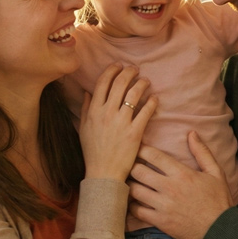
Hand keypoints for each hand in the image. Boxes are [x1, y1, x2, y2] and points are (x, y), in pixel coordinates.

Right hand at [79, 64, 156, 181]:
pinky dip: (151, 102)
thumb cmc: (93, 151)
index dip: (112, 70)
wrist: (103, 173)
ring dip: (142, 83)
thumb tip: (87, 91)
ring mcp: (121, 122)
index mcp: (94, 111)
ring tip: (146, 81)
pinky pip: (145, 111)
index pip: (103, 82)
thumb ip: (86, 108)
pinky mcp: (135, 132)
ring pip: (134, 94)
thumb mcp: (83, 128)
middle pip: (120, 83)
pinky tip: (154, 98)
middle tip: (135, 69)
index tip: (119, 65)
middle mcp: (107, 113)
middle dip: (129, 72)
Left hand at [129, 132, 233, 238]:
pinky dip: (132, 206)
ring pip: (134, 190)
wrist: (220, 230)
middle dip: (132, 166)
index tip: (138, 148)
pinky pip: (137, 211)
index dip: (141, 149)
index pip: (153, 155)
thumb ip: (202, 152)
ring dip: (130, 184)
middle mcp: (169, 188)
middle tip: (130, 165)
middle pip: (138, 171)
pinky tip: (134, 202)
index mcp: (182, 173)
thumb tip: (191, 133)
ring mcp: (163, 205)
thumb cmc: (219, 200)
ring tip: (130, 182)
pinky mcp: (159, 221)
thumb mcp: (216, 172)